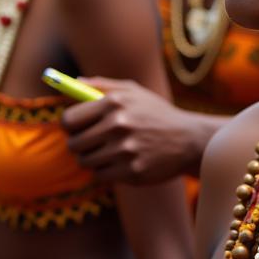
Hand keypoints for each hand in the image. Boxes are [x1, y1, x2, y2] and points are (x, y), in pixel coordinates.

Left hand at [61, 77, 205, 183]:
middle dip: (79, 144)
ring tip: (110, 152)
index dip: (69, 126)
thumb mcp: (134, 91)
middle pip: (74, 144)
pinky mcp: (132, 171)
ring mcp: (126, 150)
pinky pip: (100, 175)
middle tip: (92, 143)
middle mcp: (119, 125)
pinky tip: (121, 162)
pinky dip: (106, 171)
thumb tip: (72, 83)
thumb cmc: (156, 113)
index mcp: (115, 102)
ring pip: (85, 162)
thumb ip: (102, 85)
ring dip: (93, 159)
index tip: (75, 128)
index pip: (69, 120)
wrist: (189, 139)